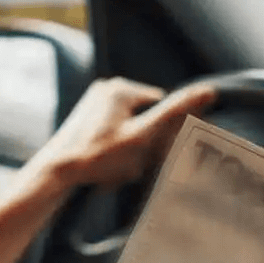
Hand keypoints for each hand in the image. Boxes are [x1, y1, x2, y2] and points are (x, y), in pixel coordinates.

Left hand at [28, 76, 215, 191]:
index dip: (160, 133)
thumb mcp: (141, 138)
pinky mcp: (86, 118)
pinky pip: (114, 133)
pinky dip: (115, 151)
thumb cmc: (97, 157)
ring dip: (130, 149)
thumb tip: (207, 91)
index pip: (161, 107)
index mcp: (122, 88)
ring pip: (130, 128)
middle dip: (144, 142)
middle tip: (130, 163)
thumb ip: (173, 114)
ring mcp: (93, 103)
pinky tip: (105, 165)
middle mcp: (106, 89)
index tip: (149, 152)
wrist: (56, 174)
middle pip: (145, 117)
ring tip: (115, 166)